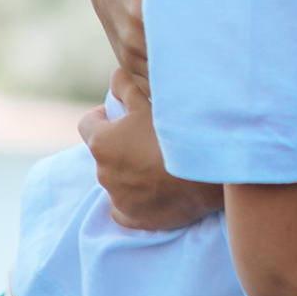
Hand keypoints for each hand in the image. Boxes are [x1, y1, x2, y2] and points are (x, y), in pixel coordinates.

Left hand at [88, 81, 223, 233]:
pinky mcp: (133, 218)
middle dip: (119, 145)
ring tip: (157, 164)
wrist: (208, 172)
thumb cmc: (175, 132)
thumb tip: (114, 78)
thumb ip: (125, 86)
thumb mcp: (149, 100)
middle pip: (104, 153)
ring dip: (128, 171)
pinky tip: (153, 190)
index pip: (88, 123)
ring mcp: (118, 198)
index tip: (123, 116)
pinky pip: (124, 208)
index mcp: (101, 142)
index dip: (104, 116)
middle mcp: (103, 172)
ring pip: (116, 180)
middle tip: (148, 139)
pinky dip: (134, 199)